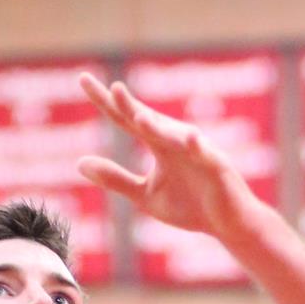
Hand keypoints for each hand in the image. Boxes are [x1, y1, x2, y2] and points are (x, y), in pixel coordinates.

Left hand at [76, 73, 251, 239]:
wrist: (226, 224)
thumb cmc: (189, 205)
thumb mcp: (145, 195)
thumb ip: (115, 178)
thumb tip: (78, 162)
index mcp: (157, 144)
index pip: (125, 118)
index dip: (106, 101)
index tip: (83, 79)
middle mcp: (175, 140)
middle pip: (147, 119)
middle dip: (130, 106)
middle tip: (113, 89)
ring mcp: (196, 152)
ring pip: (174, 137)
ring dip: (158, 128)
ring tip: (139, 119)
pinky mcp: (216, 167)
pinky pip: (206, 155)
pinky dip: (199, 147)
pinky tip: (191, 139)